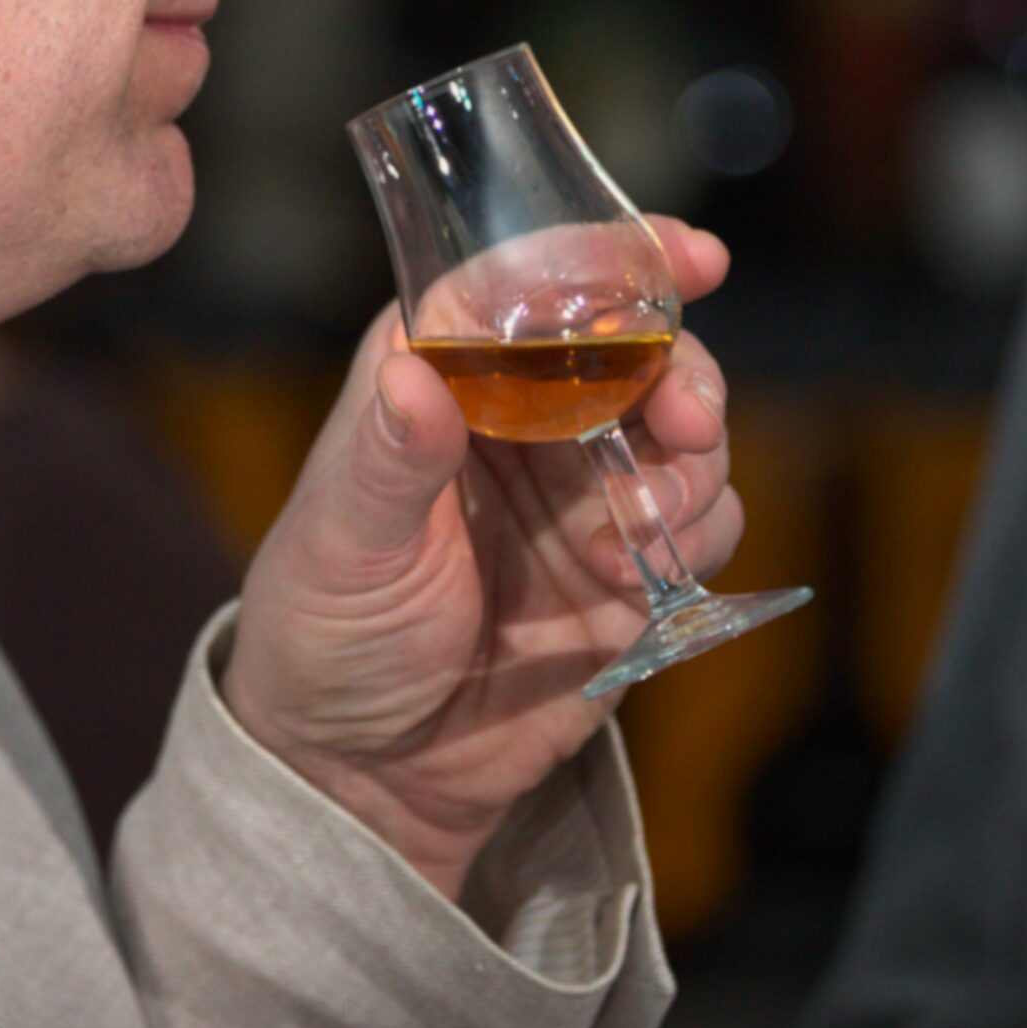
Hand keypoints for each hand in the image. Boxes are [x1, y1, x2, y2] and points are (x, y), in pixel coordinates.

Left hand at [219, 220, 743, 901]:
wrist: (363, 771)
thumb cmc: (325, 632)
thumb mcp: (343, 543)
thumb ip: (389, 460)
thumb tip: (411, 376)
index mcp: (439, 374)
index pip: (528, 284)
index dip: (611, 257)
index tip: (686, 256)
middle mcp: (522, 417)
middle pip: (636, 348)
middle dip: (682, 371)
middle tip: (684, 424)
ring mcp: (582, 493)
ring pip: (684, 435)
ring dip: (691, 465)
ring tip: (645, 523)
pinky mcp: (628, 571)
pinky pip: (702, 525)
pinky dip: (696, 538)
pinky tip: (628, 578)